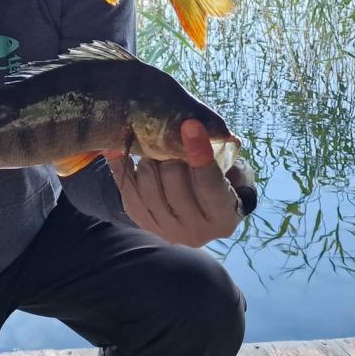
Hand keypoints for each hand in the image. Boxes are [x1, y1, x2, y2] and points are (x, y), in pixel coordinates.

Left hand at [105, 120, 250, 246]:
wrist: (202, 218)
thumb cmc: (222, 186)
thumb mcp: (234, 173)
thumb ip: (223, 156)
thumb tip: (204, 129)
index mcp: (223, 218)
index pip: (209, 184)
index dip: (199, 152)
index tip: (190, 124)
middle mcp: (195, 231)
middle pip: (173, 178)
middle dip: (172, 153)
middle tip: (173, 141)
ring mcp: (166, 229)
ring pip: (148, 181)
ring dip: (150, 159)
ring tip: (156, 151)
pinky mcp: (142, 223)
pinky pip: (126, 188)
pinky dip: (122, 164)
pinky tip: (120, 148)